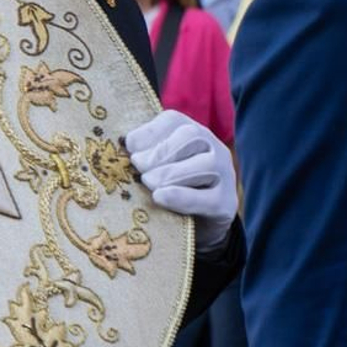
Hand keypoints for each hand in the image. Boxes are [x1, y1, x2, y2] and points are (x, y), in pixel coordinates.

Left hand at [125, 109, 237, 248]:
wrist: (195, 226)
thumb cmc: (169, 190)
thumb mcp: (154, 169)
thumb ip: (142, 156)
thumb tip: (119, 147)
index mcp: (192, 133)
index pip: (173, 120)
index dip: (149, 131)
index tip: (129, 146)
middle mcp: (213, 148)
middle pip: (192, 136)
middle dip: (160, 151)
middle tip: (138, 166)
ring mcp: (225, 175)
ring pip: (205, 165)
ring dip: (171, 172)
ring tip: (148, 182)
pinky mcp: (227, 203)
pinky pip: (208, 198)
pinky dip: (182, 197)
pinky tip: (160, 197)